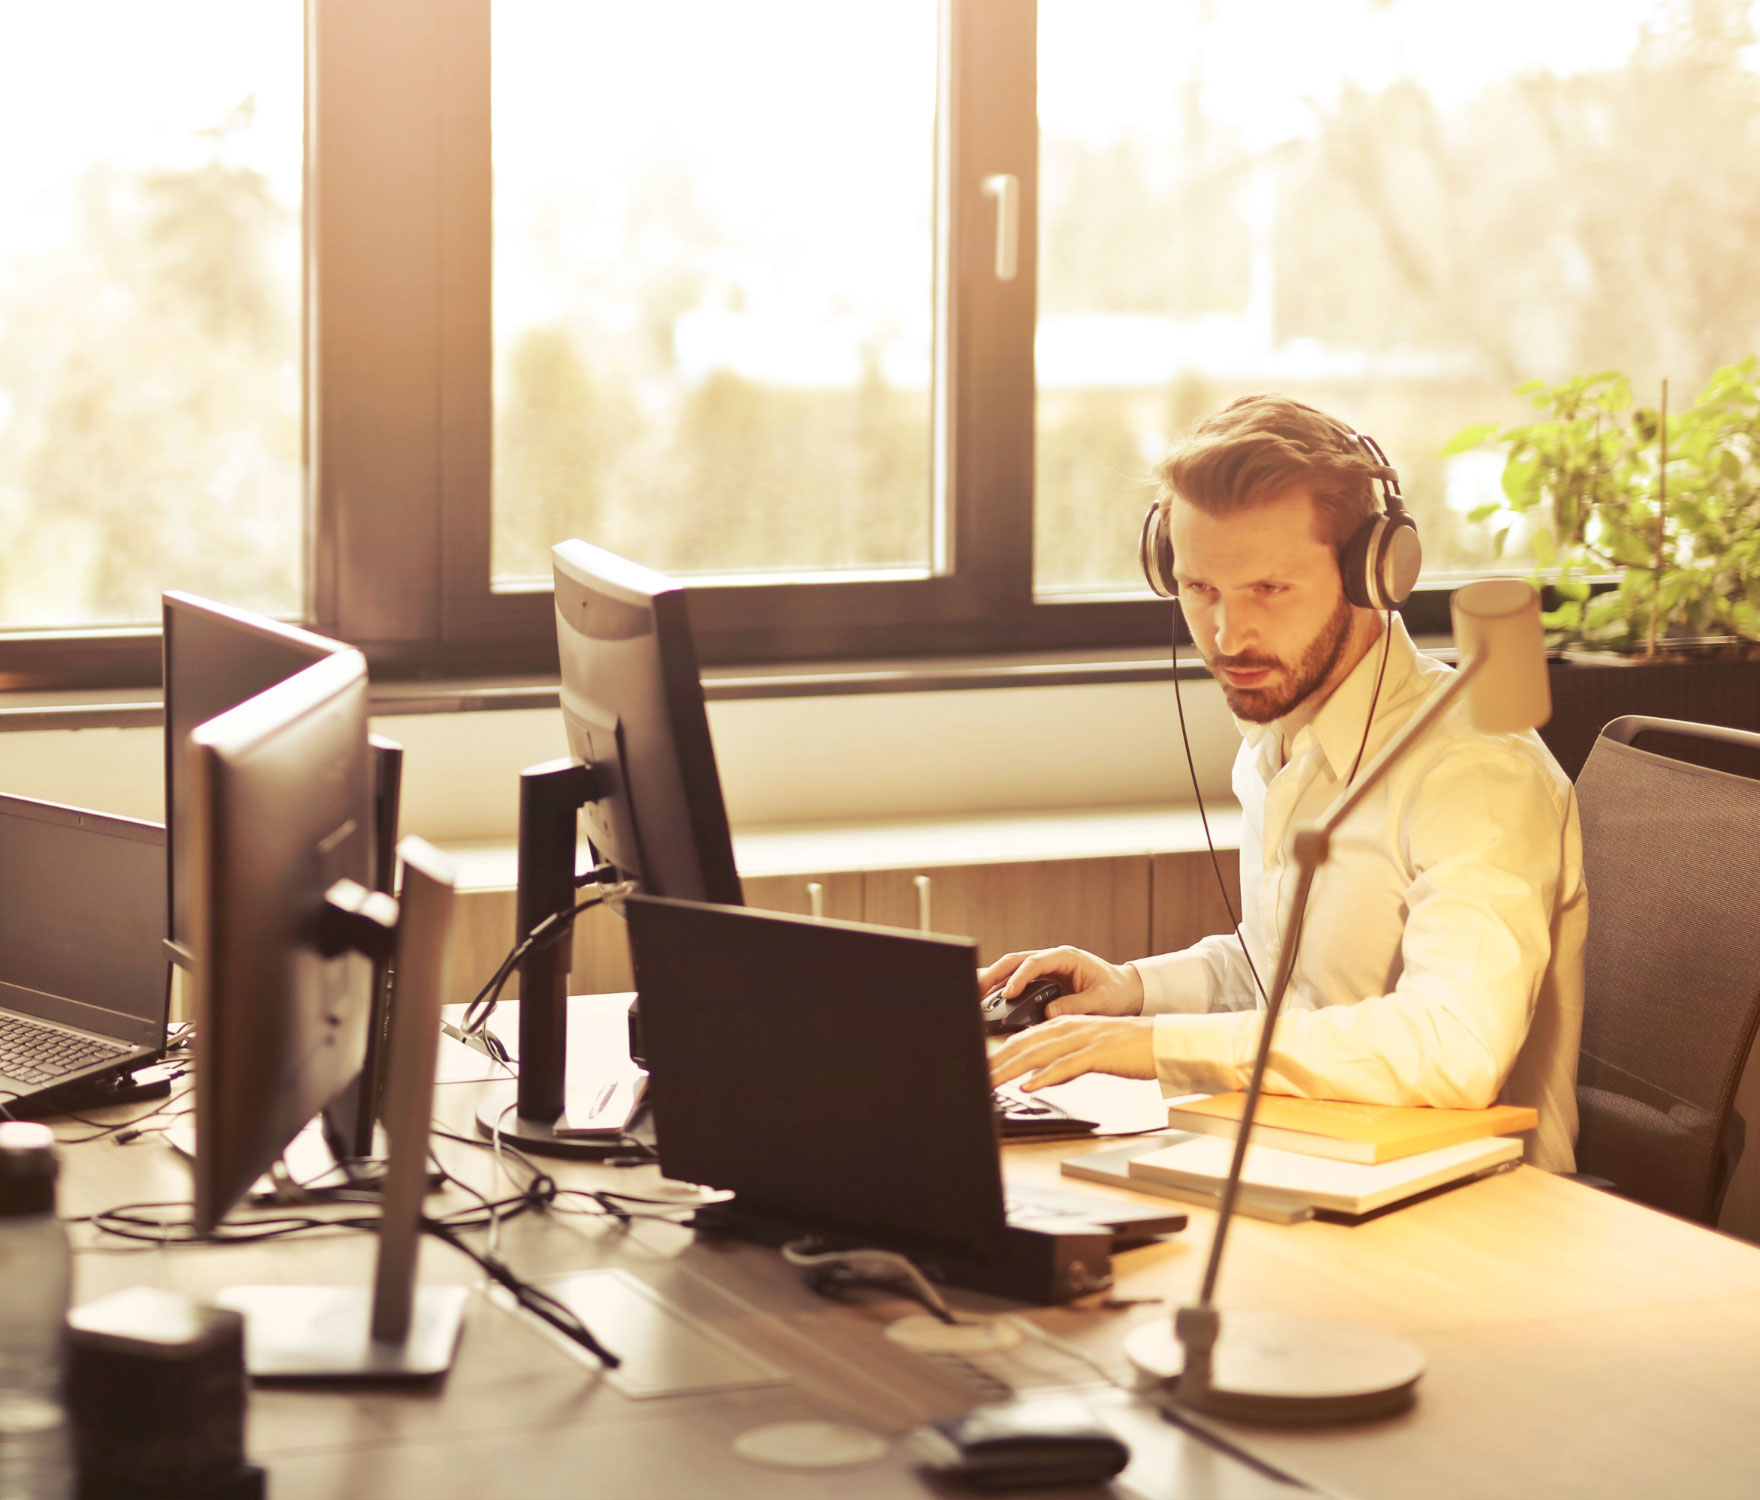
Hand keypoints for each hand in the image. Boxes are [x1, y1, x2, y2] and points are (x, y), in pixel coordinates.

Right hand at [977, 946, 1144, 1019]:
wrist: (1124, 990)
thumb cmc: (1115, 992)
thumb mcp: (1100, 1000)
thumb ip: (1076, 1005)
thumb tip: (1048, 1013)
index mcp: (1066, 957)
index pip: (1035, 962)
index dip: (1019, 977)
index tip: (1008, 994)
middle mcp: (1052, 959)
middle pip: (1015, 961)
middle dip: (994, 974)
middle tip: (976, 990)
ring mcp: (1045, 969)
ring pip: (1011, 969)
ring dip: (993, 981)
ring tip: (975, 995)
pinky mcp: (1042, 981)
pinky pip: (1017, 982)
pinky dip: (1002, 990)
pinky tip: (989, 1001)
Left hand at [989, 1015, 1156, 1091]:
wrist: (1165, 1042)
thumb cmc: (1130, 1050)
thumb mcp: (1090, 1052)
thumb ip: (1064, 1061)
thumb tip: (1038, 1077)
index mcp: (1066, 1025)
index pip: (1024, 1039)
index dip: (999, 1054)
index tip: (980, 1068)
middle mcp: (1071, 1027)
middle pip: (1024, 1044)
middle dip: (996, 1062)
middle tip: (974, 1077)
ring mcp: (1084, 1039)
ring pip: (1038, 1053)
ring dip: (1011, 1069)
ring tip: (990, 1082)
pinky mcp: (1099, 1053)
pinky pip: (1066, 1065)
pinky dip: (1045, 1076)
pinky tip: (1029, 1086)